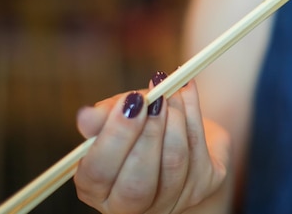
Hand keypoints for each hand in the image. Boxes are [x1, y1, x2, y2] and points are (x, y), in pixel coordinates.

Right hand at [73, 75, 229, 213]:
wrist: (182, 129)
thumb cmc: (140, 124)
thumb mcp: (116, 116)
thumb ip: (104, 116)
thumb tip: (87, 116)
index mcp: (98, 189)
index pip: (98, 173)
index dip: (116, 136)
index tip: (131, 102)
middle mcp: (131, 205)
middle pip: (138, 183)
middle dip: (149, 133)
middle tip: (155, 99)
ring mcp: (171, 200)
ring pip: (174, 162)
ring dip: (175, 118)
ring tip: (171, 90)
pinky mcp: (203, 186)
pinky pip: (199, 149)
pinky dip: (193, 112)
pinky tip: (187, 89)